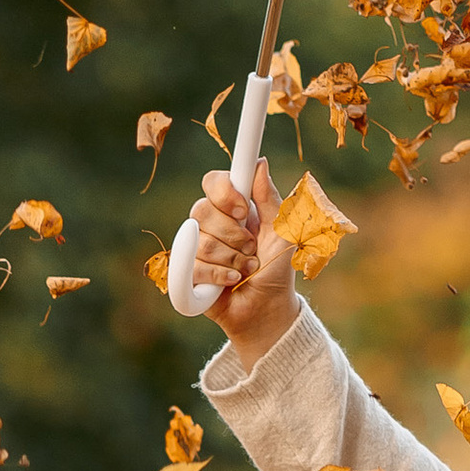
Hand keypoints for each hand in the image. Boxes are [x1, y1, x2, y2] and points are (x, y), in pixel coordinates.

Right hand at [189, 162, 298, 366]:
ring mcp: (196, 248)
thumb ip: (269, 198)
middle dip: (233, 234)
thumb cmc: (276, 268)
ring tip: (246, 269)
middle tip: (251, 248)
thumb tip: (259, 163)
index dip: (224, 192)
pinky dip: (218, 274)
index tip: (244, 209)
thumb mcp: (281, 230)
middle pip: (201, 210)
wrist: (268, 307)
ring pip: (199, 241)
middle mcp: (211, 224)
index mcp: (232, 207)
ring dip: (231, 258)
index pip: (213, 182)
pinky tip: (231, 281)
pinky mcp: (188, 273)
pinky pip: (191, 266)